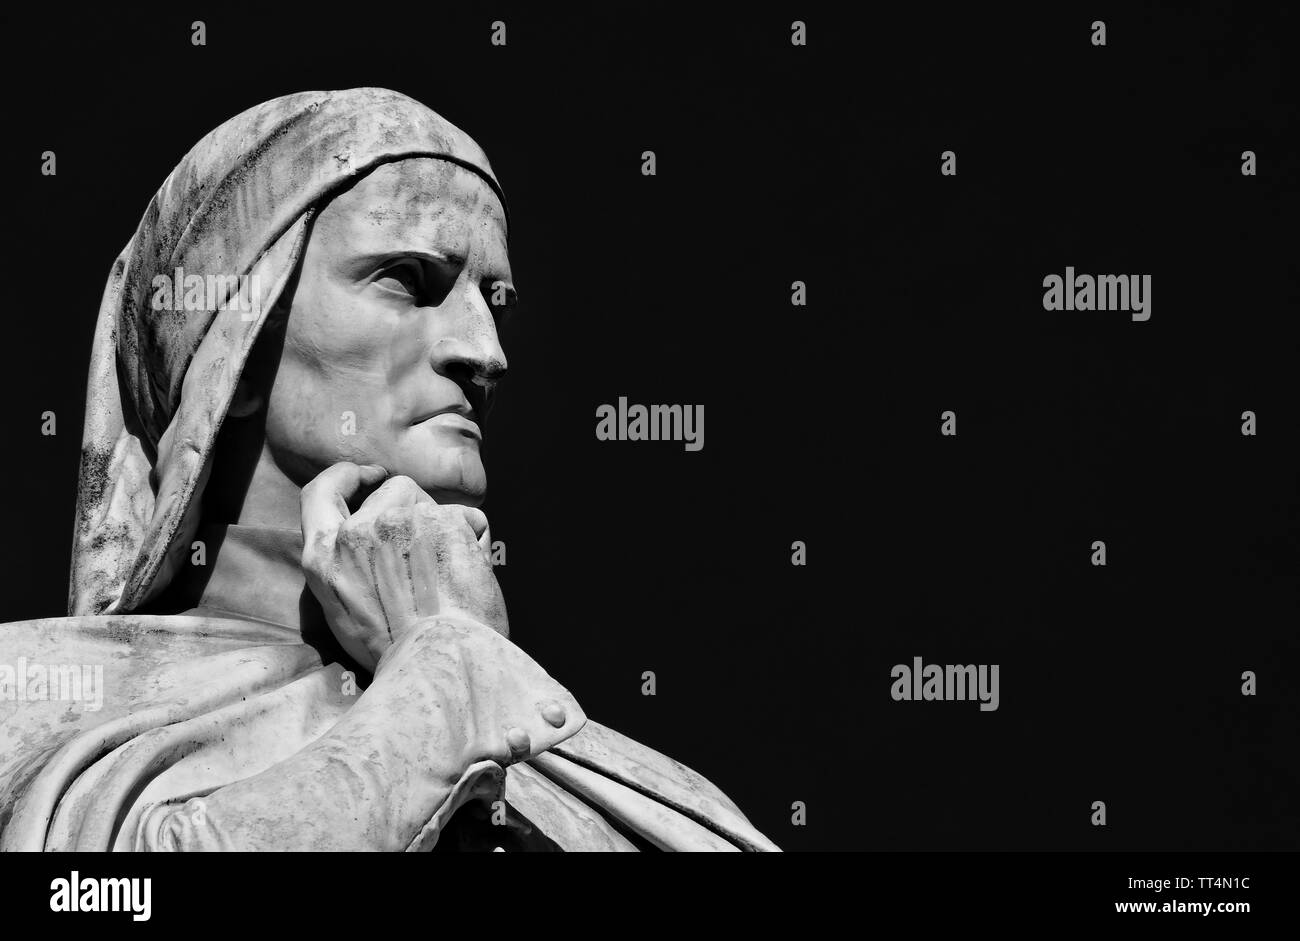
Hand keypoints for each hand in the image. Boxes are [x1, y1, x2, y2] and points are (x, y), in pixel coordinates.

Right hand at [300, 462, 508, 671]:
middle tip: (429, 556)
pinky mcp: (444, 520)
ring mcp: (400, 520)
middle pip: (392, 491)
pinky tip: (471, 574)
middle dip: (415, 511)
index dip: (346, 476)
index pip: (322, 491)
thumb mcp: (342, 611)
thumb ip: (344, 566)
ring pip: (432, 503)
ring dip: (445, 526)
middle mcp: (357, 531)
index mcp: (324, 555)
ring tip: (449, 574)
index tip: (367, 476)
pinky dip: (475, 540)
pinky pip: (469, 517)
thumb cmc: (398, 650)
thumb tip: (364, 539)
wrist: (439, 663)